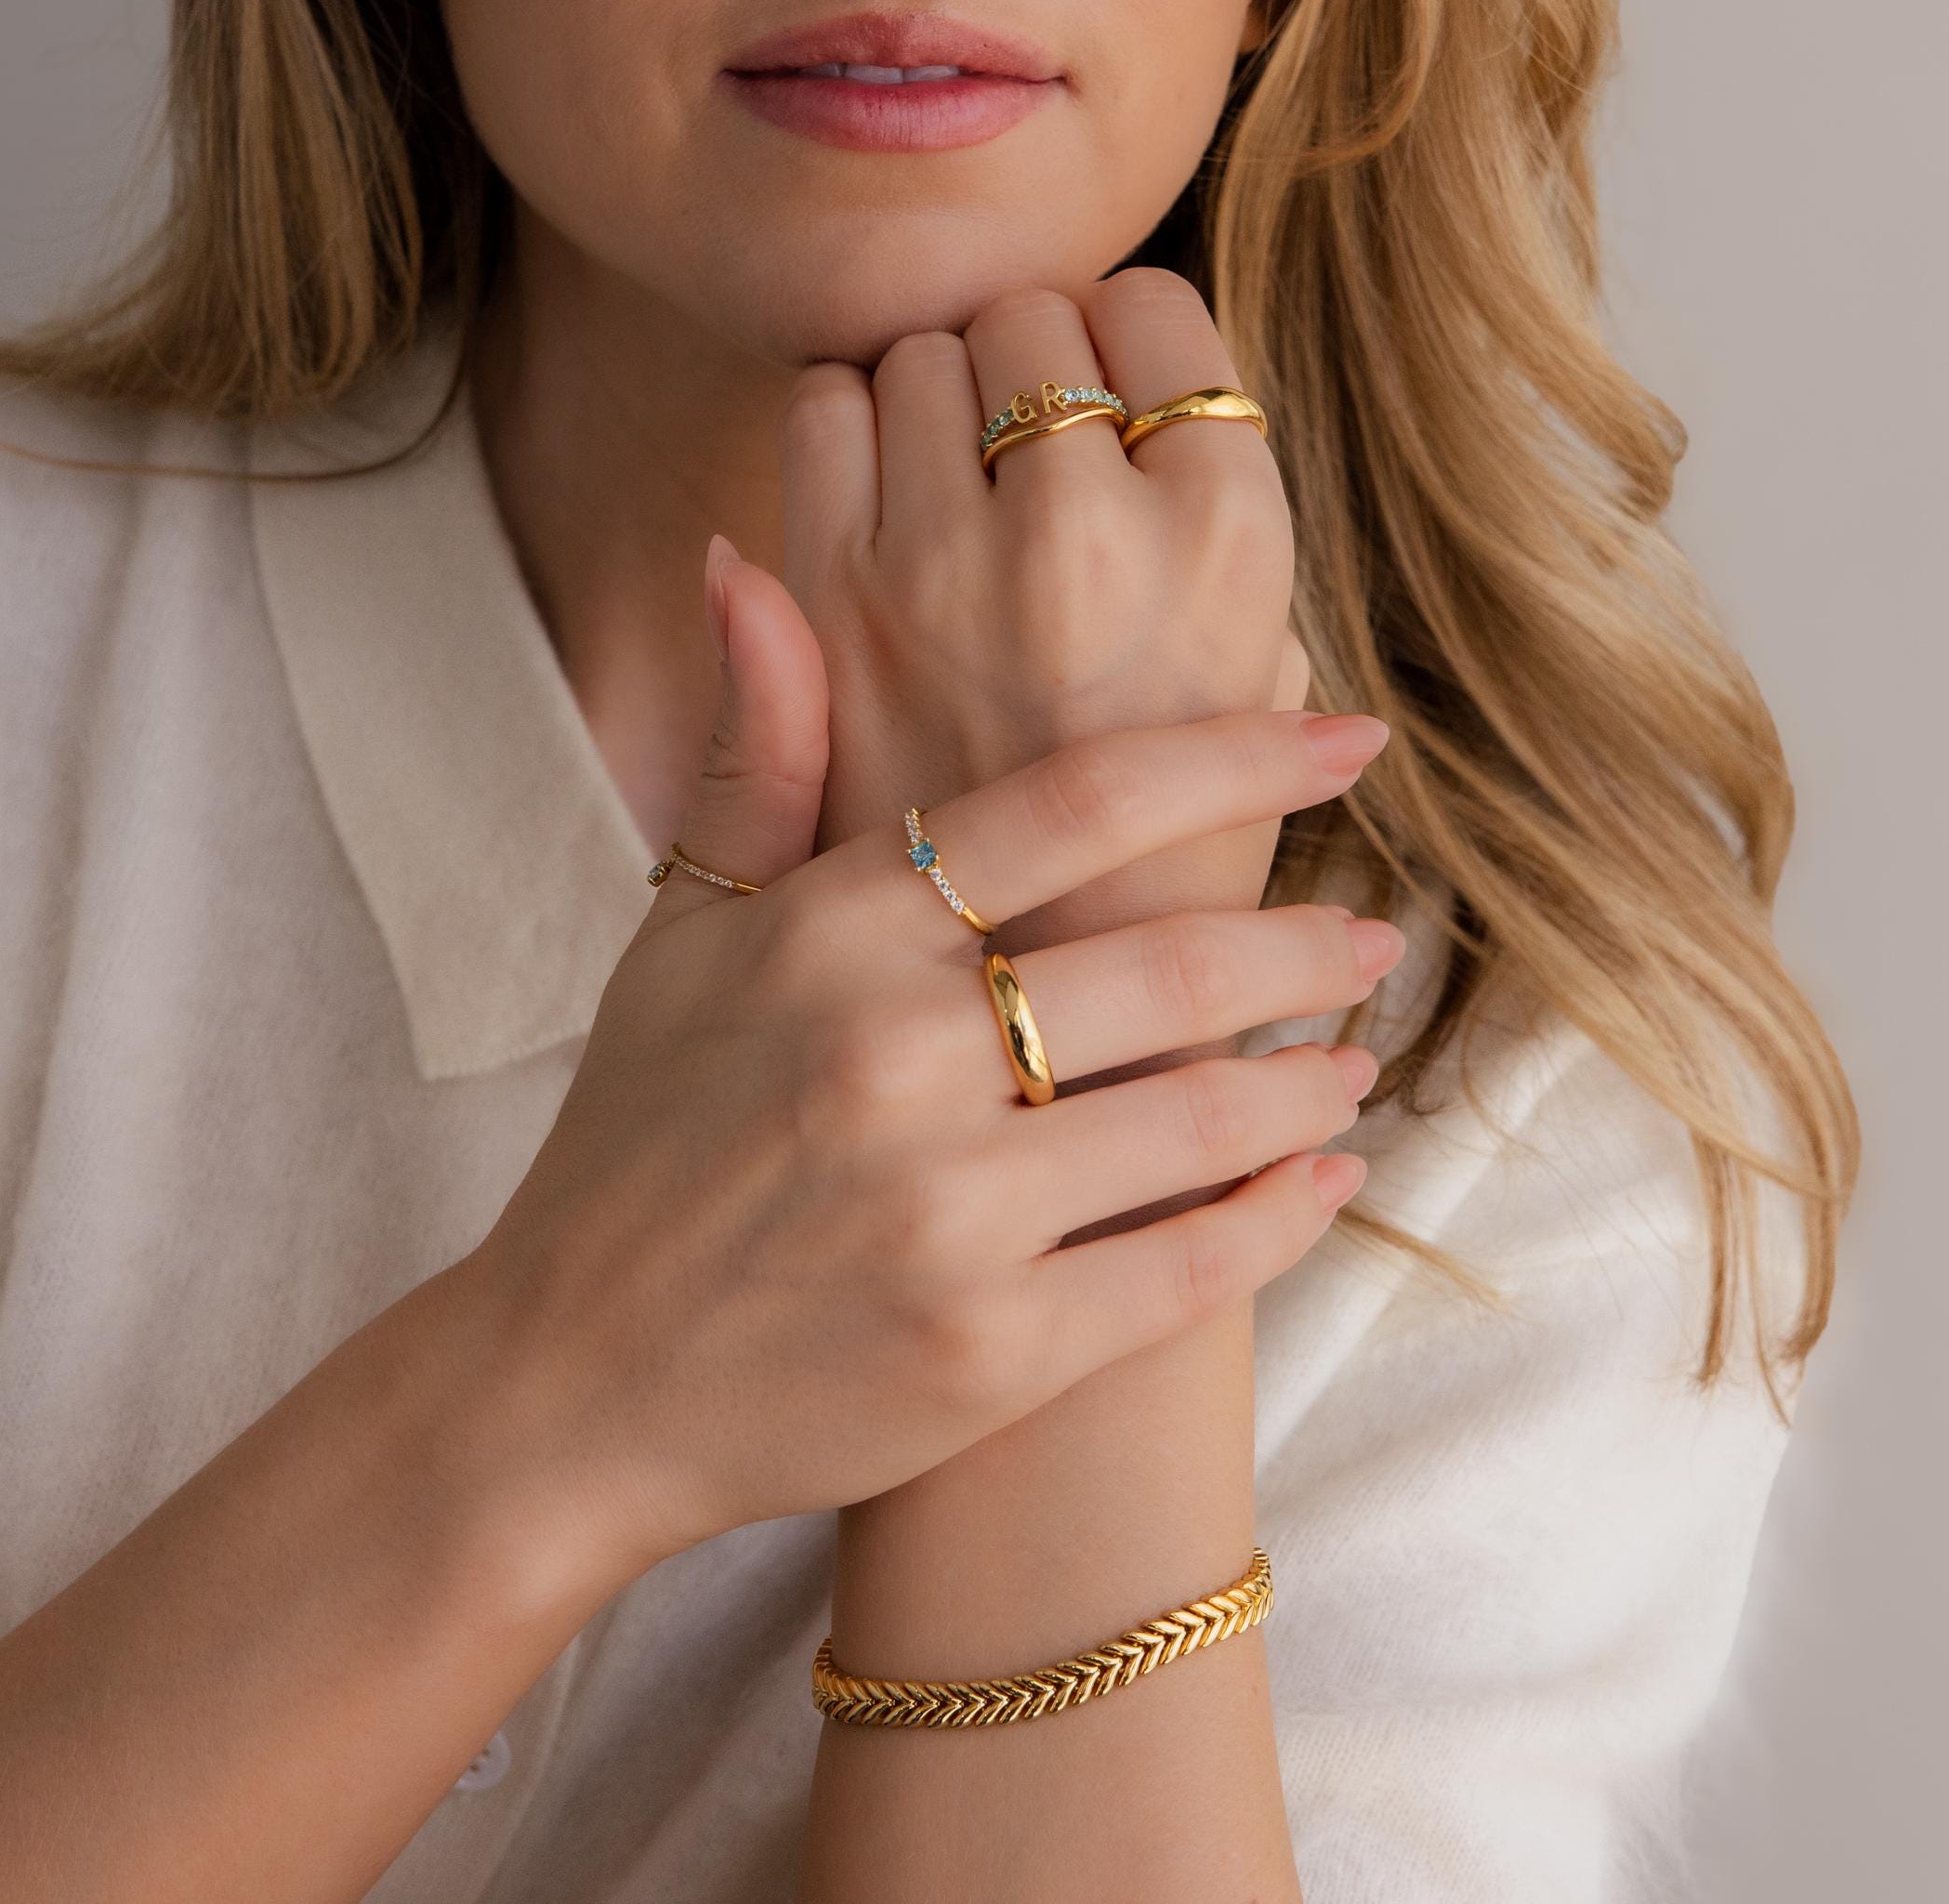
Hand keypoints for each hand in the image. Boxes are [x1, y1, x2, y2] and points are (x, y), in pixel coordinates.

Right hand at [454, 555, 1388, 1575]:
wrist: (573, 1380)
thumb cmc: (639, 1135)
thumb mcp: (682, 930)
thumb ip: (757, 750)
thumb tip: (752, 566)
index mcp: (834, 933)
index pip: (1077, 804)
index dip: (1235, 758)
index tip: (1347, 738)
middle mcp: (895, 1056)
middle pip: (1173, 964)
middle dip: (1306, 943)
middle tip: (1375, 931)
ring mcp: (948, 1211)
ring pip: (1203, 1120)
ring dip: (1309, 1082)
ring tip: (1353, 1057)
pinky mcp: (990, 1349)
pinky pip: (1187, 1273)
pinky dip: (1279, 1221)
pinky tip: (1323, 1182)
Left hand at [780, 264, 1318, 977]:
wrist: (1024, 1014)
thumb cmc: (1159, 863)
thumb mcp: (1255, 696)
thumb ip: (1217, 553)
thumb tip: (1156, 410)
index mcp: (1228, 542)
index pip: (1158, 309)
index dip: (1135, 336)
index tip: (1127, 388)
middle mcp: (1086, 531)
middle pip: (1037, 309)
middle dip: (1038, 350)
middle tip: (1044, 428)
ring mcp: (944, 559)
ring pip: (925, 348)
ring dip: (942, 377)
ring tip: (967, 462)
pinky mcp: (832, 593)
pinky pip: (825, 409)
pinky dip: (847, 415)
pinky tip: (885, 485)